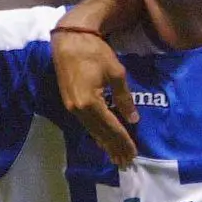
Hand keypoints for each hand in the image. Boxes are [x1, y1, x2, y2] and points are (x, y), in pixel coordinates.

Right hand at [52, 27, 139, 167]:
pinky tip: (102, 140)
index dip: (124, 141)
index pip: (111, 127)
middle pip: (100, 133)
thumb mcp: (116, 73)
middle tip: (126, 162)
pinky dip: (96, 133)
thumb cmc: (94, 52)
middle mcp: (78, 110)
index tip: (133, 153)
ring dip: (105, 144)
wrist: (68, 40)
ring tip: (116, 156)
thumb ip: (124, 98)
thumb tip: (133, 119)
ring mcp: (71, 108)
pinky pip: (86, 124)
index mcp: (90, 103)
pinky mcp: (69, 103)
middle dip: (114, 147)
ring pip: (92, 131)